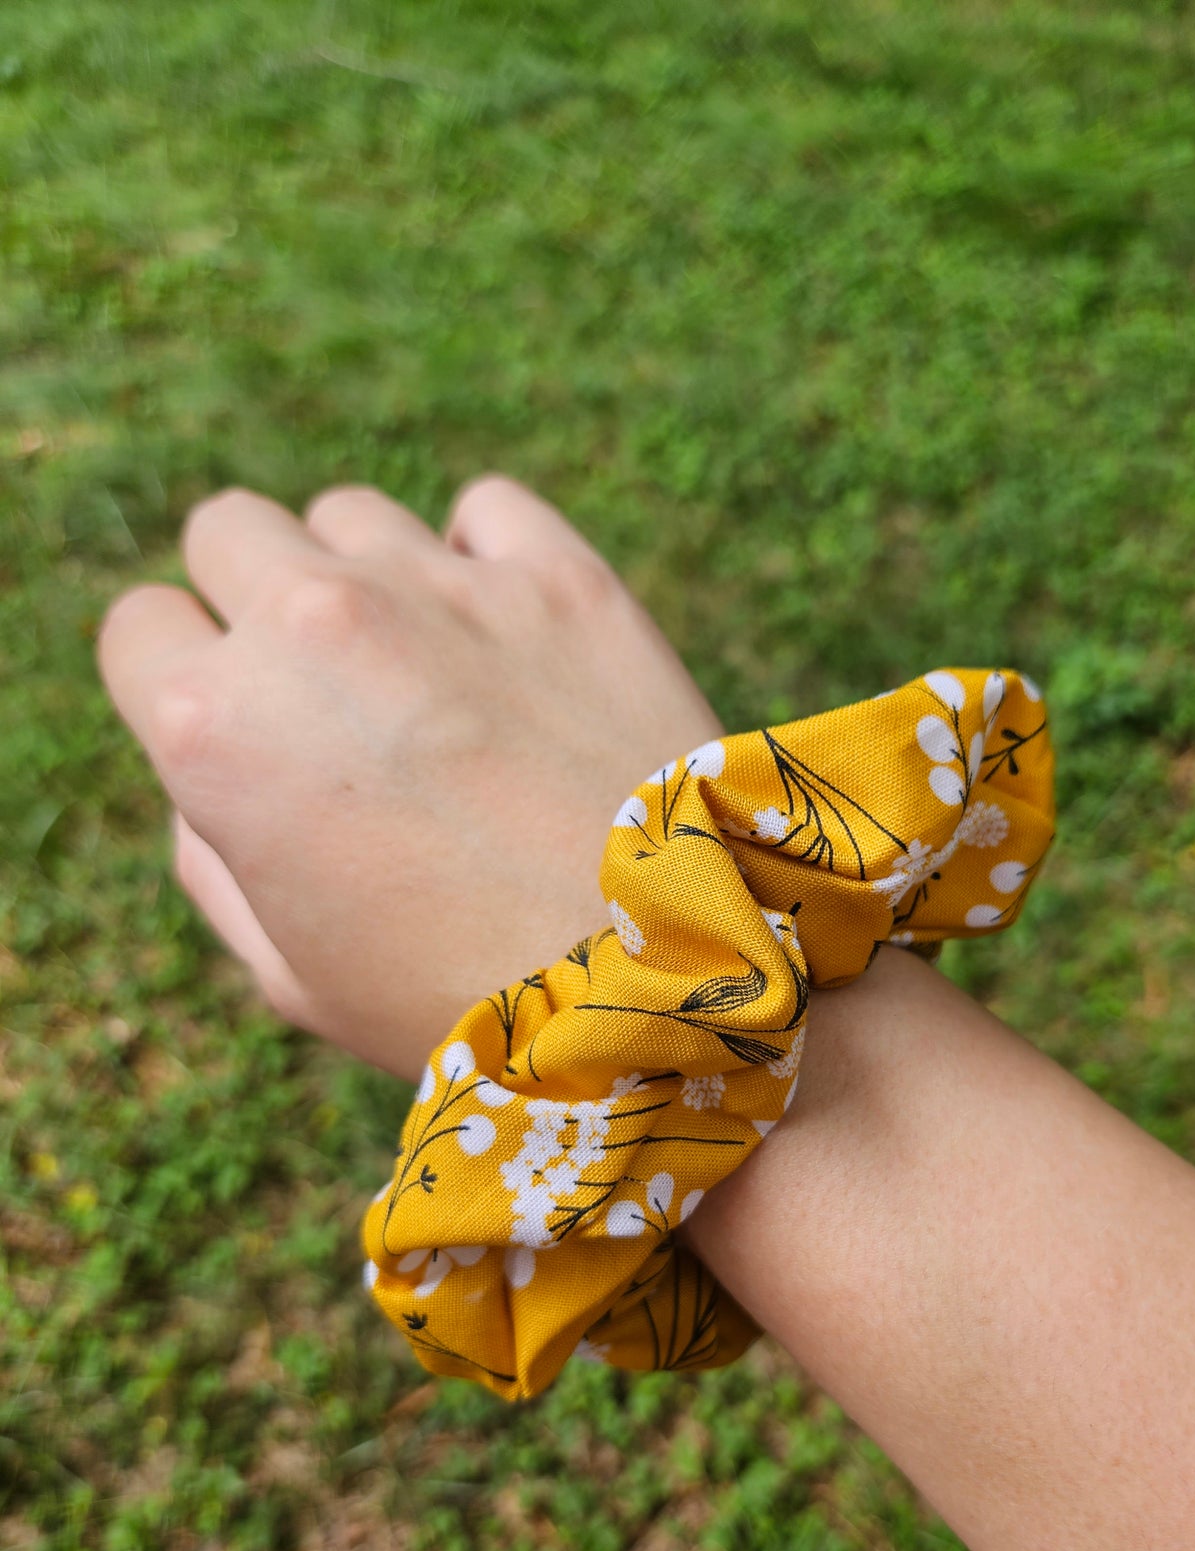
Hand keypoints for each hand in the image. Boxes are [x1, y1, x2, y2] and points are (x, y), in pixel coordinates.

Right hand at [98, 478, 718, 1077]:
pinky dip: (488, 556)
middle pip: (228, 533)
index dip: (180, 682)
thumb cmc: (462, 1001)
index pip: (137, 628)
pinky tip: (514, 639)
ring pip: (349, 516)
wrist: (660, 990)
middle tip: (330, 695)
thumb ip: (215, 854)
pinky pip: (485, 508)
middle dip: (256, 602)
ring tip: (433, 679)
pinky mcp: (560, 575)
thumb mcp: (289, 970)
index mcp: (216, 729)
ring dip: (369, 580)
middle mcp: (310, 628)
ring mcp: (440, 588)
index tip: (240, 728)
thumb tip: (215, 780)